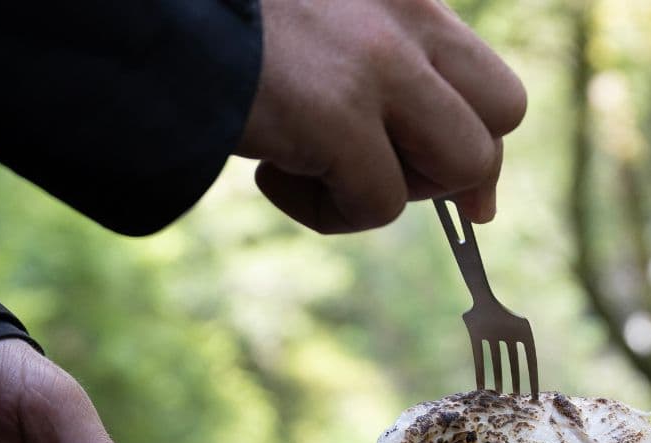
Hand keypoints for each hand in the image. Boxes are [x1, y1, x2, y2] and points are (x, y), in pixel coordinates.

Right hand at [238, 0, 526, 231]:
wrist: (147, 19)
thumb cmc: (227, 38)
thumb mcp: (328, 44)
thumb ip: (399, 94)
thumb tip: (483, 202)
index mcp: (406, 0)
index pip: (494, 85)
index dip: (480, 144)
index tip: (464, 194)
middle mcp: (406, 20)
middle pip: (504, 120)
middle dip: (453, 170)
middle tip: (387, 174)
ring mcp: (377, 65)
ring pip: (461, 168)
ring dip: (391, 193)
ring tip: (314, 167)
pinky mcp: (339, 114)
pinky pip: (377, 208)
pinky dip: (323, 213)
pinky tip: (270, 173)